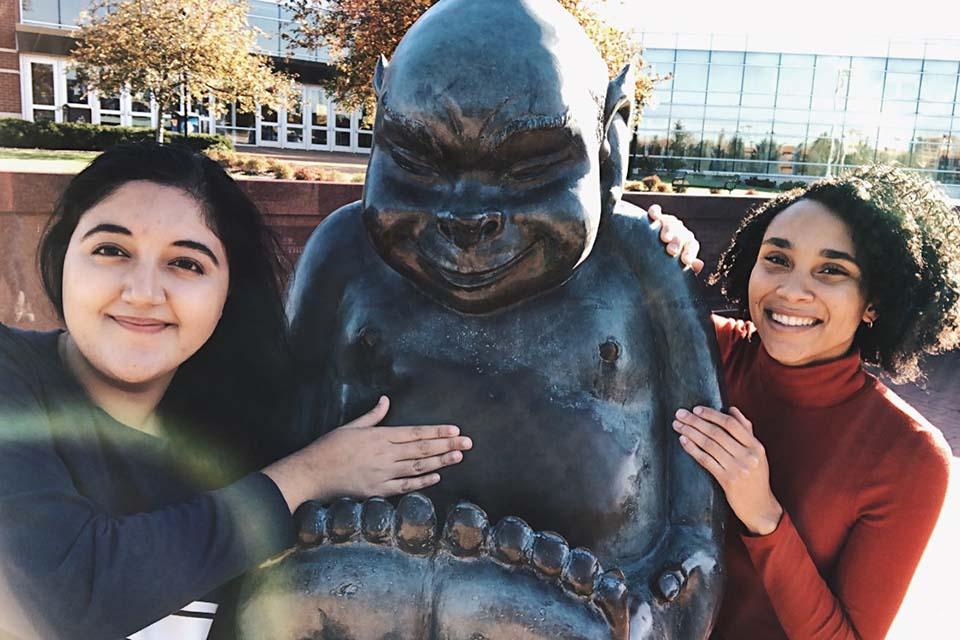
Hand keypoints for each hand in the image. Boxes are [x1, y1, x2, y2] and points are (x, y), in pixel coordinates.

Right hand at [263, 396, 471, 511]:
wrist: (312, 473)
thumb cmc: (329, 447)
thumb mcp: (351, 426)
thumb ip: (373, 416)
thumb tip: (385, 400)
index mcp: (379, 436)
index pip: (415, 433)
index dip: (437, 432)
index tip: (455, 430)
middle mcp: (384, 454)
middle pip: (422, 449)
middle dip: (447, 445)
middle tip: (468, 443)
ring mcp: (382, 473)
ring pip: (418, 467)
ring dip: (440, 462)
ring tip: (458, 456)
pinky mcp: (377, 490)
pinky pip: (404, 486)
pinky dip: (422, 482)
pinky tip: (437, 476)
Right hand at [646, 204, 703, 273]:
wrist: (644, 249)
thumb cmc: (663, 263)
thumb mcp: (673, 269)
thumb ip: (687, 268)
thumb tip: (699, 265)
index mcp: (686, 244)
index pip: (691, 246)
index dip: (690, 253)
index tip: (686, 261)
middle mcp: (679, 231)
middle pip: (681, 234)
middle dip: (677, 242)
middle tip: (672, 251)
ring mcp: (667, 223)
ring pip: (671, 222)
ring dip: (669, 229)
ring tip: (665, 238)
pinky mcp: (654, 216)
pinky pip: (655, 212)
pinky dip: (655, 212)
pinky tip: (652, 216)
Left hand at [673, 406, 781, 534]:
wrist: (760, 507)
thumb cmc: (756, 478)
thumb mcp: (757, 454)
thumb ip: (746, 431)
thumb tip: (732, 409)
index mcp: (756, 446)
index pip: (731, 424)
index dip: (712, 414)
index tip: (696, 409)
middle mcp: (748, 456)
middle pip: (717, 433)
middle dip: (695, 421)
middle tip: (680, 414)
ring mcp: (737, 469)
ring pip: (709, 445)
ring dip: (690, 433)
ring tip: (677, 426)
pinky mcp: (727, 481)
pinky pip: (706, 461)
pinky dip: (693, 449)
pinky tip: (683, 441)